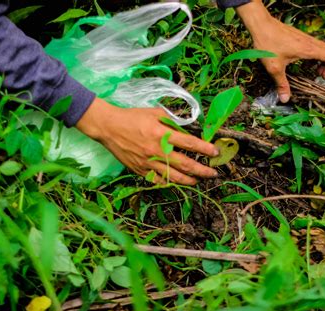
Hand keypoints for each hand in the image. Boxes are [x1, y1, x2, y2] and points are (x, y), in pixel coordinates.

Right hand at [76, 98, 219, 184]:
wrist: (109, 127)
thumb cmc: (133, 117)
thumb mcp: (155, 113)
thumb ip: (172, 123)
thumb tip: (187, 131)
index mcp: (161, 134)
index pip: (189, 144)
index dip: (205, 149)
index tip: (215, 152)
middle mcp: (156, 150)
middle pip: (185, 164)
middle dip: (202, 170)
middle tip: (213, 173)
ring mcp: (147, 162)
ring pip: (173, 176)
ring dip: (188, 180)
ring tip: (197, 180)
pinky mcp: (139, 169)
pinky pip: (157, 180)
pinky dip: (168, 182)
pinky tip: (175, 181)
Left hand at [236, 1, 324, 101]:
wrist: (261, 26)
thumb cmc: (268, 45)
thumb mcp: (274, 68)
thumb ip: (281, 84)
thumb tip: (285, 99)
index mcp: (307, 50)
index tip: (321, 77)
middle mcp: (309, 42)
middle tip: (317, 74)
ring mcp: (304, 37)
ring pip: (321, 47)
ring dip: (320, 58)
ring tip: (311, 68)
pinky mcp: (298, 35)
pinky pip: (312, 44)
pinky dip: (313, 53)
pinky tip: (301, 60)